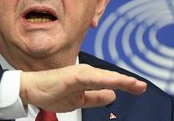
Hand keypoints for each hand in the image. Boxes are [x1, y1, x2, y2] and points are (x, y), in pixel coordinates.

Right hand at [20, 64, 146, 111]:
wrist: (31, 89)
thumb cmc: (50, 91)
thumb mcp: (78, 100)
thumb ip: (95, 97)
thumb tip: (111, 96)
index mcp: (87, 79)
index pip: (110, 82)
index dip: (125, 84)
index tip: (139, 88)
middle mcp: (85, 73)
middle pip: (111, 78)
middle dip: (128, 82)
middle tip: (142, 87)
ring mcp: (80, 73)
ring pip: (105, 77)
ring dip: (121, 80)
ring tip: (135, 84)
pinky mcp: (73, 76)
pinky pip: (93, 79)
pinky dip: (106, 80)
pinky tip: (116, 82)